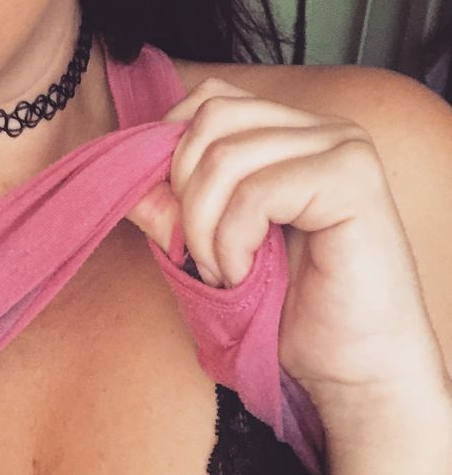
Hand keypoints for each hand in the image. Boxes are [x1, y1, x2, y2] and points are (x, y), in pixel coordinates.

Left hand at [125, 77, 449, 423]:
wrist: (354, 372)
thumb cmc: (288, 313)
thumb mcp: (208, 250)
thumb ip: (169, 208)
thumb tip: (121, 173)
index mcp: (291, 134)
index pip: (209, 101)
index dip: (172, 152)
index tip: (171, 217)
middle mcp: (321, 130)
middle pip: (210, 120)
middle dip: (184, 194)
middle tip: (199, 254)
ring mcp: (342, 149)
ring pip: (225, 156)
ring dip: (205, 229)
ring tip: (227, 273)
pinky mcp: (353, 181)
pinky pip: (256, 192)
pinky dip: (233, 242)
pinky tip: (248, 275)